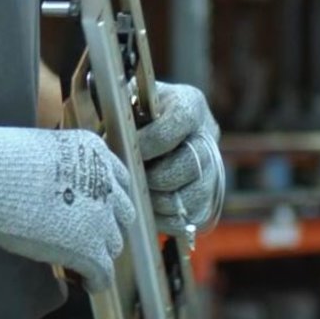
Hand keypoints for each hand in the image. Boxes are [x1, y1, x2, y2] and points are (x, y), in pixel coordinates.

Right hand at [0, 123, 136, 288]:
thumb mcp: (39, 151)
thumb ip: (57, 167)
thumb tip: (45, 184)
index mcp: (94, 151)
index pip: (118, 180)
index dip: (106, 199)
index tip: (95, 210)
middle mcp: (105, 182)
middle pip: (121, 213)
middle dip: (106, 225)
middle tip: (87, 236)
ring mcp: (101, 217)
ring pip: (113, 244)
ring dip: (100, 252)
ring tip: (83, 262)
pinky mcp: (90, 250)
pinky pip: (104, 273)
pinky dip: (95, 280)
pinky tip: (84, 283)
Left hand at [136, 81, 224, 235]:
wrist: (149, 134)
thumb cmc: (134, 115)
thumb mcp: (129, 99)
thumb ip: (121, 107)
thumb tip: (105, 118)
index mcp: (190, 104)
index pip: (182, 120)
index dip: (154, 140)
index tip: (128, 150)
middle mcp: (208, 136)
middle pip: (192, 162)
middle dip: (157, 176)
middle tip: (134, 179)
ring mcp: (213, 169)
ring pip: (196, 194)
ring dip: (162, 200)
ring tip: (140, 195)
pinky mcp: (209, 198)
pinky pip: (193, 217)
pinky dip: (168, 219)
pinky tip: (149, 209)